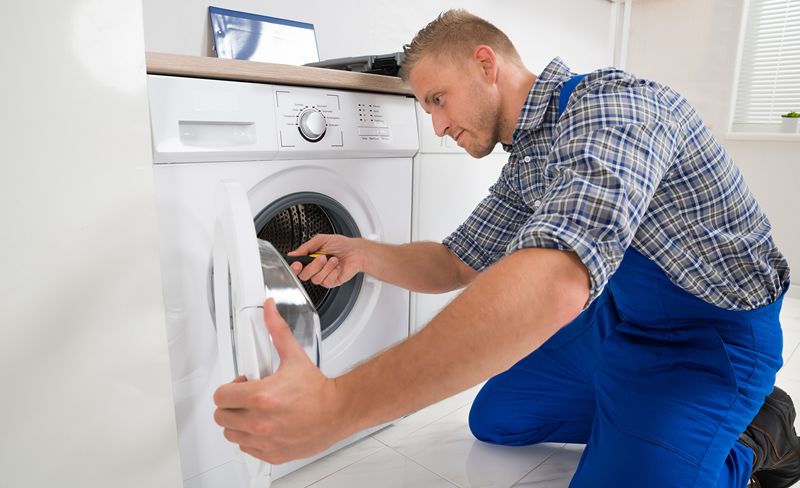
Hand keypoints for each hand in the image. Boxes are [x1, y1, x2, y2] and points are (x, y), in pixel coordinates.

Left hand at [213, 299, 348, 463]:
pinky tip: (265, 426)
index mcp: (261, 396)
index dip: (228, 389)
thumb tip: (269, 310)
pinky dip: (251, 439)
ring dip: (239, 423)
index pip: (220, 396)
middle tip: (247, 399)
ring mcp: (265, 439)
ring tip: (255, 412)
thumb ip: (277, 331)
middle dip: (231, 406)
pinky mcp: (271, 453)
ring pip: (231, 434)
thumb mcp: (294, 356)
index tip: (240, 386)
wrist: (338, 411)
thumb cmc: (317, 390)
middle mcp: (260, 421)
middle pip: (222, 416)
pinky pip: (246, 448)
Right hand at [288, 234, 363, 287]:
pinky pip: (326, 282)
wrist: (356, 251)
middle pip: (304, 275)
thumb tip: (293, 253)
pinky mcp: (331, 282)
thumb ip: (306, 247)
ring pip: (316, 279)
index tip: (297, 264)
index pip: (296, 267)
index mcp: (310, 259)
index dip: (294, 268)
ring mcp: (323, 276)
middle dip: (313, 266)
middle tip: (322, 257)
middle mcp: (315, 269)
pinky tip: (337, 267)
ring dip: (326, 268)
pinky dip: (333, 272)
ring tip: (333, 260)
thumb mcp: (321, 240)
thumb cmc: (341, 245)